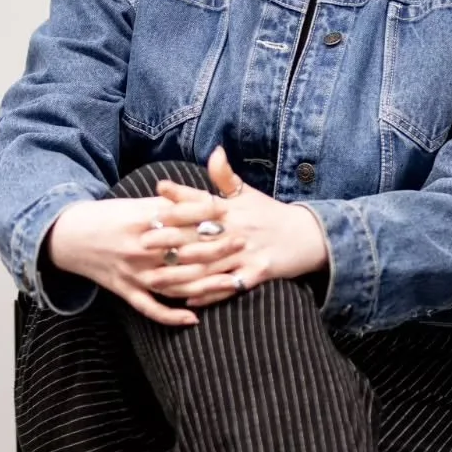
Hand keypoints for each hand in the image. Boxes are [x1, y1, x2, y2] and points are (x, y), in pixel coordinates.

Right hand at [47, 196, 217, 327]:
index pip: (180, 218)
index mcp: (137, 220)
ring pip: (175, 282)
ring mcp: (131, 272)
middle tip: (242, 242)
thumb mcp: (132, 204)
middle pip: (184, 250)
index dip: (207, 216)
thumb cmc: (105, 217)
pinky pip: (150, 308)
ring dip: (206, 283)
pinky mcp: (124, 290)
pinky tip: (194, 318)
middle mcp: (136, 248)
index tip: (231, 213)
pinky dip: (172, 315)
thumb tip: (204, 200)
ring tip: (233, 279)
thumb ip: (167, 204)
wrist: (67, 237)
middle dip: (216, 246)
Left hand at [142, 147, 329, 308]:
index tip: (155, 200)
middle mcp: (237, 229)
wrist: (309, 236)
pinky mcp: (258, 273)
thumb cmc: (269, 213)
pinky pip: (230, 286)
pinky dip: (210, 294)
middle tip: (142, 242)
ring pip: (209, 264)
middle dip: (170, 239)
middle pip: (199, 235)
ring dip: (181, 273)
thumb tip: (214, 150)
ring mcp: (247, 252)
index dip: (179, 201)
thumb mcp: (247, 193)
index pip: (202, 202)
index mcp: (232, 208)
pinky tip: (188, 301)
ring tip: (155, 278)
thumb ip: (225, 176)